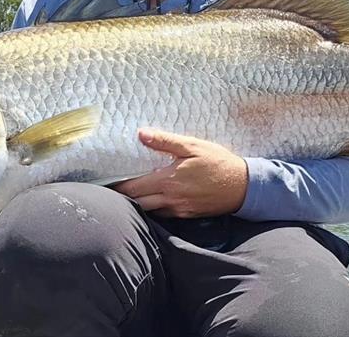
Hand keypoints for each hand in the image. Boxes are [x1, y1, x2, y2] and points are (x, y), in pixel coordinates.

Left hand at [113, 128, 248, 218]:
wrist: (243, 186)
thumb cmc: (218, 162)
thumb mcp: (192, 146)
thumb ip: (165, 141)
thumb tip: (140, 134)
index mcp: (168, 180)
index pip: (134, 187)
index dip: (118, 186)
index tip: (105, 183)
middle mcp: (170, 199)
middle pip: (137, 203)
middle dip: (124, 198)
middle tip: (111, 191)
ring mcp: (179, 210)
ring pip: (149, 211)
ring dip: (138, 204)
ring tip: (128, 195)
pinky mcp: (187, 215)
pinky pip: (164, 214)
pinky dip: (154, 208)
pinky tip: (152, 199)